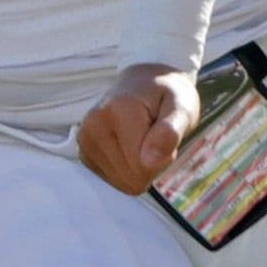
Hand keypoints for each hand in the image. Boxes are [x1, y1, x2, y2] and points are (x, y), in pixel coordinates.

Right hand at [77, 62, 199, 194]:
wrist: (144, 83)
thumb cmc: (167, 95)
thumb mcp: (182, 106)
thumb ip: (170, 131)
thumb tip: (150, 160)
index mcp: (118, 111)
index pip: (143, 166)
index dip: (163, 158)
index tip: (166, 134)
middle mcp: (94, 125)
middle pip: (131, 178)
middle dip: (151, 165)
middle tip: (155, 137)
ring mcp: (85, 139)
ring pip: (121, 182)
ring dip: (139, 168)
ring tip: (143, 139)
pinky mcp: (84, 152)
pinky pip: (113, 180)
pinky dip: (126, 169)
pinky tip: (129, 146)